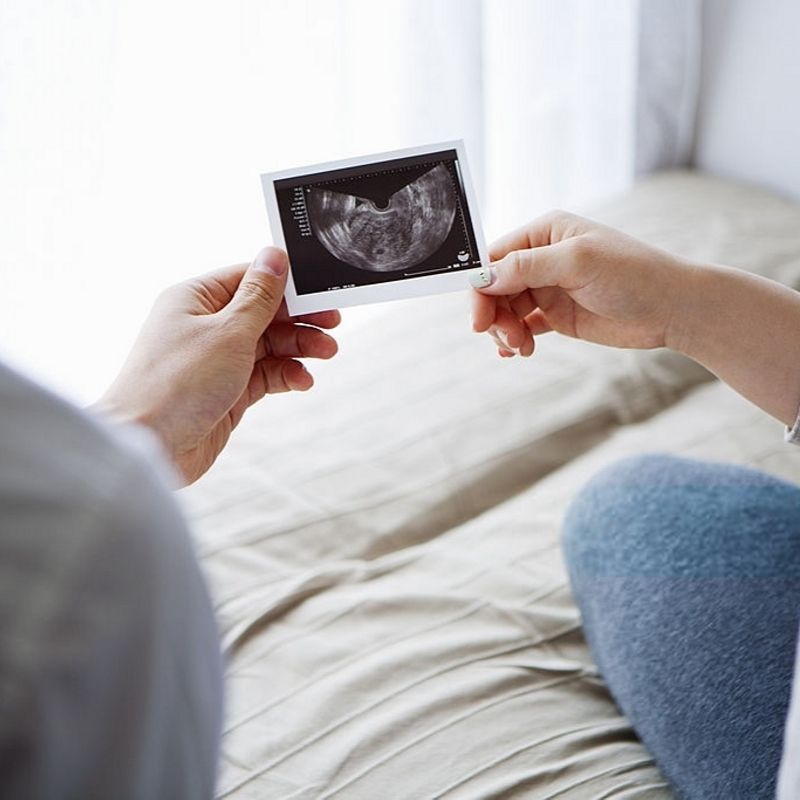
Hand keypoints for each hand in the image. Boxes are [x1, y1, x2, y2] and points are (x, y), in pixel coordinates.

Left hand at [96, 247, 340, 484]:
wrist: (149, 446)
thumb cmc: (176, 383)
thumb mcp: (229, 332)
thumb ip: (259, 296)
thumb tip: (275, 256)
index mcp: (196, 298)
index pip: (250, 278)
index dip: (287, 284)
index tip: (320, 292)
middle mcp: (205, 325)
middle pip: (265, 312)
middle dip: (299, 319)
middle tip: (332, 324)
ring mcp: (217, 359)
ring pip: (269, 344)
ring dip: (299, 348)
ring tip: (326, 353)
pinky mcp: (227, 389)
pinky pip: (265, 374)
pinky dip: (286, 374)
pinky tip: (302, 380)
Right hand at [469, 211, 692, 356]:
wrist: (673, 308)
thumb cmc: (633, 274)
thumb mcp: (577, 262)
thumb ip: (527, 267)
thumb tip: (483, 277)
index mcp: (544, 233)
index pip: (494, 258)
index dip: (480, 288)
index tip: (479, 319)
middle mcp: (542, 258)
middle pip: (495, 288)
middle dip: (494, 315)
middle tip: (507, 338)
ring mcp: (549, 287)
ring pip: (506, 309)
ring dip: (505, 330)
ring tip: (520, 347)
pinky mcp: (557, 315)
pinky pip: (522, 325)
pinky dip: (514, 339)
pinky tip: (517, 351)